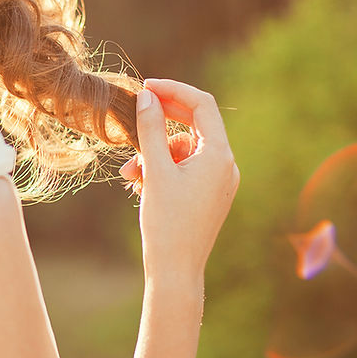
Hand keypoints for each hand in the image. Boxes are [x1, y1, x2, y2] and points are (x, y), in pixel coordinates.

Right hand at [129, 79, 239, 279]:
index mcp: (219, 156)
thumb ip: (151, 129)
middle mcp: (225, 165)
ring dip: (155, 152)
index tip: (146, 88)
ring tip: (131, 172)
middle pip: (194, 124)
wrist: (176, 270)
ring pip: (184, 149)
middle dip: (161, 122)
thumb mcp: (155, 170)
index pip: (202, 105)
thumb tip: (148, 97)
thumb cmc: (167, 222)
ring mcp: (218, 180)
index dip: (174, 91)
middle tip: (136, 113)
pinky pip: (185, 168)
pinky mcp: (208, 194)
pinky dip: (163, 168)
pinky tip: (140, 182)